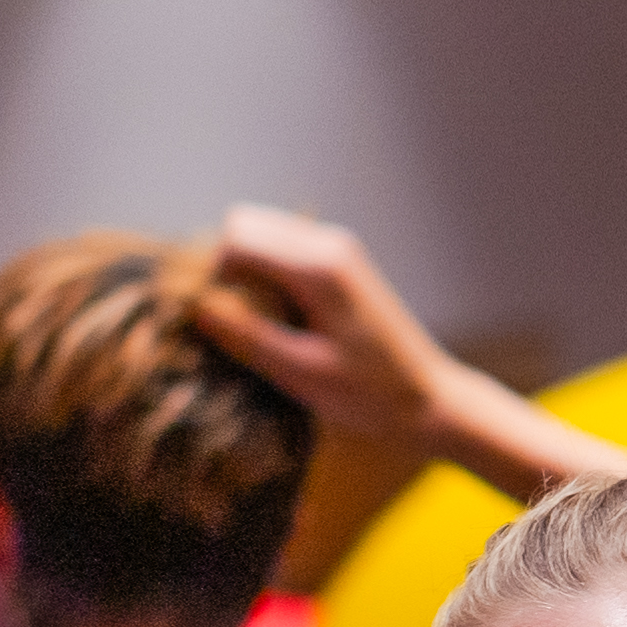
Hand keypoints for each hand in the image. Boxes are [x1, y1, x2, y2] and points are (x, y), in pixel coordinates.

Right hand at [201, 205, 626, 504]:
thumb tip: (194, 304)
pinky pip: (284, 251)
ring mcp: (338, 249)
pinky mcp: (341, 264)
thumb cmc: (370, 396)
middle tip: (239, 323)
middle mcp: (329, 243)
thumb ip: (245, 335)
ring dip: (247, 272)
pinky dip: (269, 277)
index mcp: (319, 266)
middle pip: (245, 224)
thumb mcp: (300, 373)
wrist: (432, 402)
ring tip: (262, 326)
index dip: (213, 272)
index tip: (218, 319)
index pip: (236, 235)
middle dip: (227, 267)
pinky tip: (283, 321)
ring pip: (262, 234)